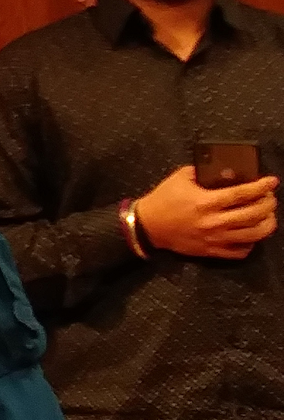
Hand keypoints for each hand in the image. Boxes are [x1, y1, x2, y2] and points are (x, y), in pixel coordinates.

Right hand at [134, 166, 277, 259]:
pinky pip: (241, 251)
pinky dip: (252, 243)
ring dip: (267, 224)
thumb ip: (201, 171)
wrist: (149, 226)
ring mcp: (215, 239)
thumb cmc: (164, 199)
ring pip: (253, 235)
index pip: (242, 194)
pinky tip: (251, 234)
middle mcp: (214, 222)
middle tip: (270, 198)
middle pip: (253, 214)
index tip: (272, 181)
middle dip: (268, 204)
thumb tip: (222, 168)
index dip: (261, 187)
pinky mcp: (213, 251)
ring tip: (268, 216)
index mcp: (206, 202)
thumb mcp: (179, 178)